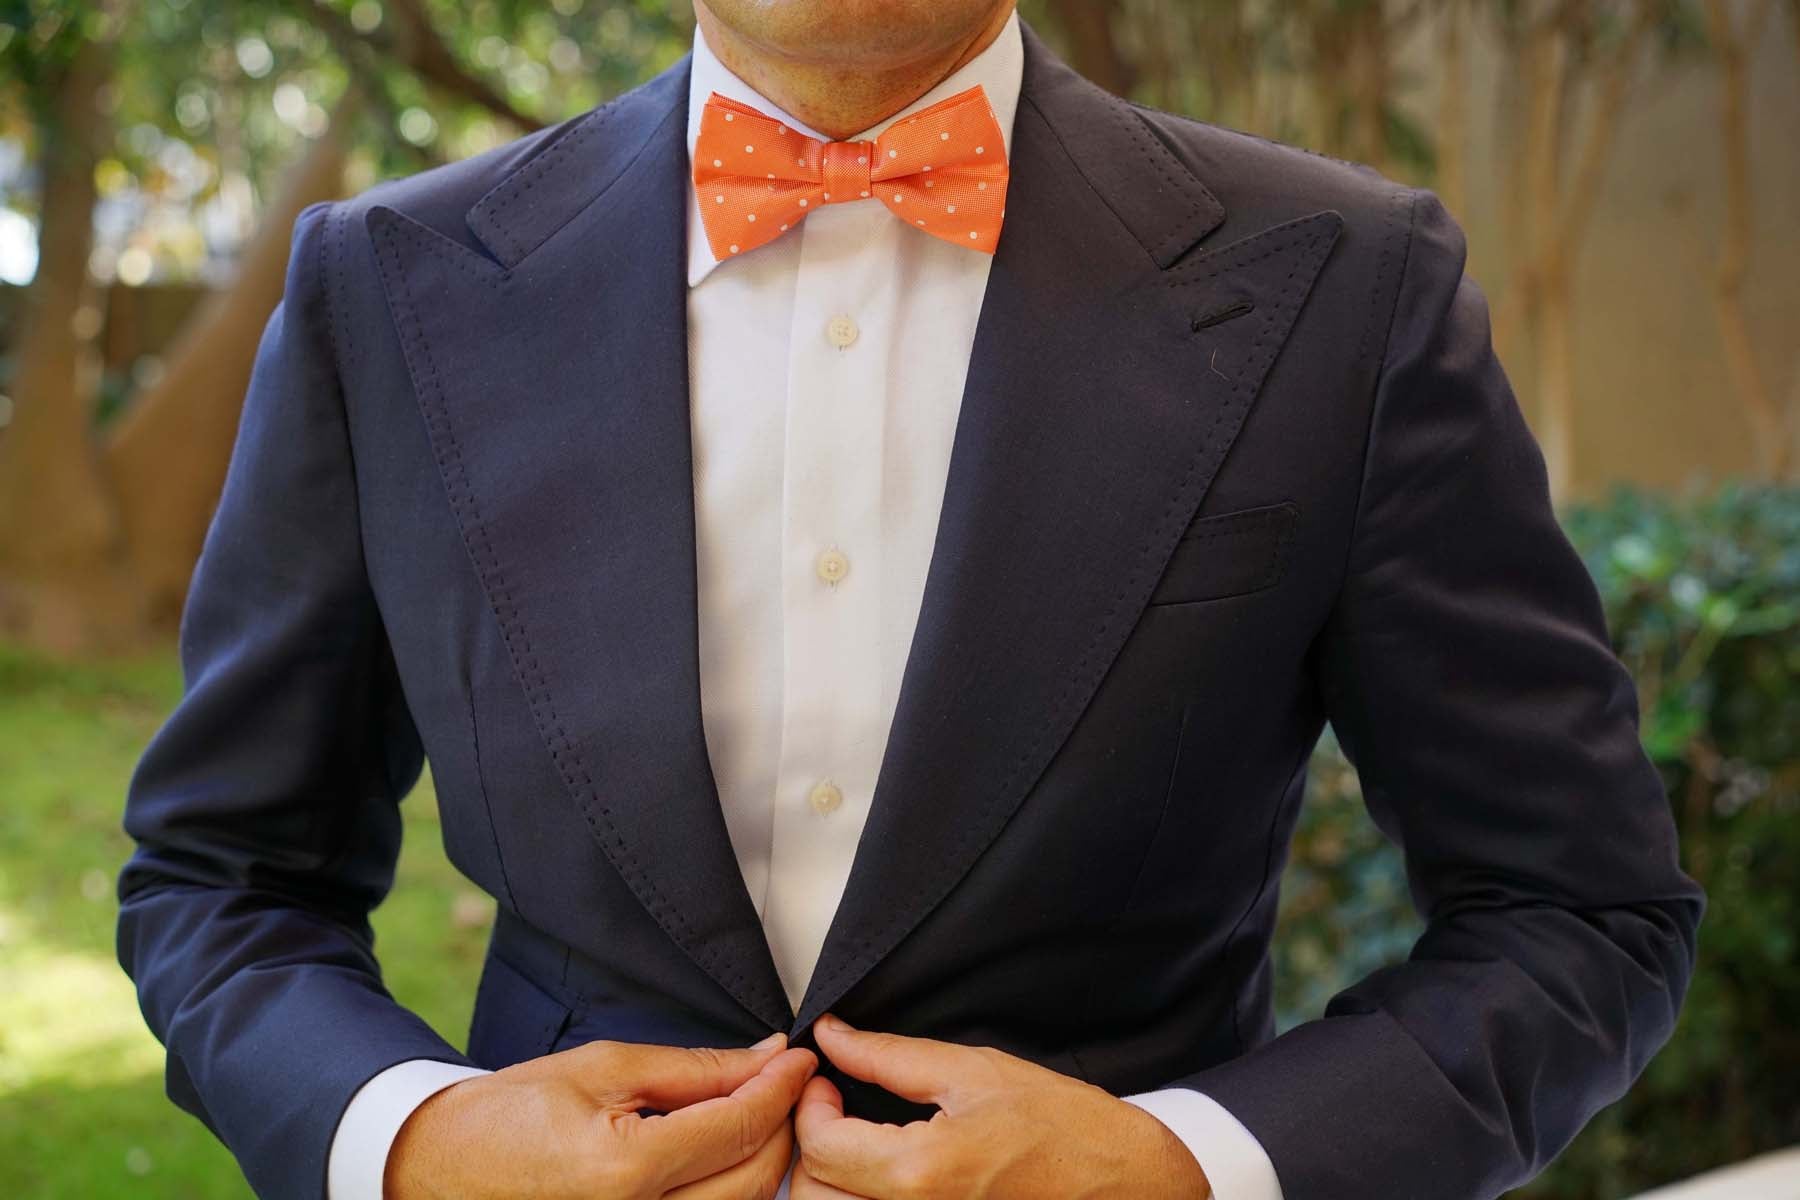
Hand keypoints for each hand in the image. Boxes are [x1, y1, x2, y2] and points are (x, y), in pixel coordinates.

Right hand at [387, 1033, 815, 1198]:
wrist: (442, 1171)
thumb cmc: (511, 1116)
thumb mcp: (604, 1070)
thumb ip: (696, 1070)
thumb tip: (767, 1058)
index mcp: (625, 1173)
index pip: (739, 1126)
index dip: (782, 1085)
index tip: (801, 1057)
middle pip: (757, 1177)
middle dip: (783, 1123)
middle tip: (786, 1080)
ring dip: (763, 1159)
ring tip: (756, 1112)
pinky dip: (731, 1189)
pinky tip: (726, 1155)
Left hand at [791, 1015, 1210, 1198]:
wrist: (1126, 1184)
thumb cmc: (1064, 1129)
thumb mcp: (974, 1071)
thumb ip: (889, 1056)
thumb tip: (834, 1036)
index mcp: (921, 1173)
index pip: (820, 1146)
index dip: (810, 1104)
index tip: (827, 1078)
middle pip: (813, 1194)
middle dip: (813, 1144)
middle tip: (836, 1105)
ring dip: (830, 1179)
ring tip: (857, 1137)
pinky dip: (860, 1199)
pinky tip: (881, 1171)